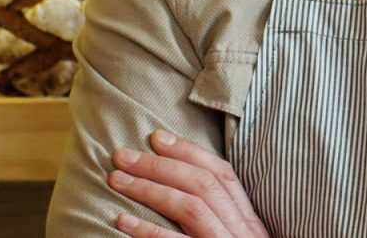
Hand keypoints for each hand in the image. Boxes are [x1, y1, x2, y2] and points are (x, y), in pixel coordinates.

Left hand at [108, 130, 270, 237]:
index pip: (223, 174)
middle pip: (202, 185)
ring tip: (116, 180)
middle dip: (159, 165)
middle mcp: (244, 232)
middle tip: (122, 156)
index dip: (189, 152)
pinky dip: (149, 232)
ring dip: (150, 189)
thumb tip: (181, 191)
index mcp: (250, 222)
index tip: (156, 138)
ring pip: (192, 208)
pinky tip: (122, 221)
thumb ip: (220, 220)